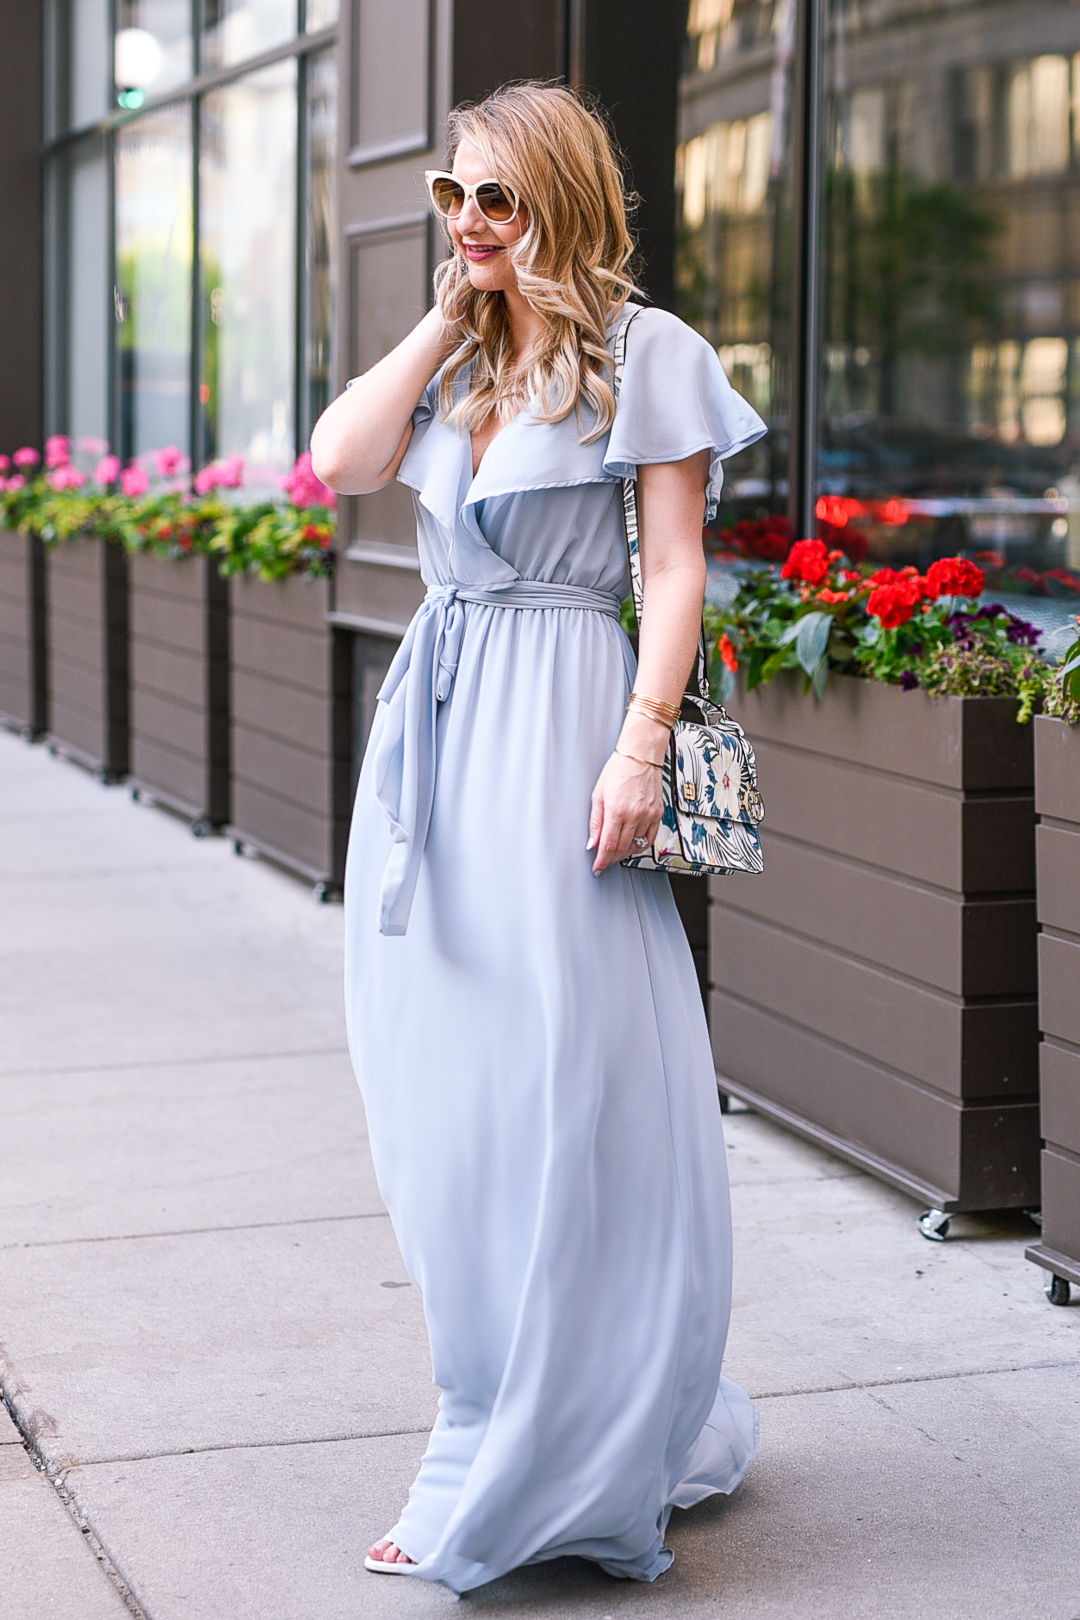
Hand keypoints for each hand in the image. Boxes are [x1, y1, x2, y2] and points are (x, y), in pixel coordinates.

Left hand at [587, 750, 663, 874]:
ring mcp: (648, 815)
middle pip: (622, 848)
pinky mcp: (658, 813)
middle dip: (611, 858)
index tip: (597, 868)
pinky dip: (640, 845)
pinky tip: (632, 844)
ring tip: (616, 851)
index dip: (601, 861)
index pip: (608, 845)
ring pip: (636, 845)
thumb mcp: (598, 794)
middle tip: (604, 861)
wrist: (641, 755)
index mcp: (617, 810)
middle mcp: (635, 815)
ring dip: (624, 852)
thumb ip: (595, 822)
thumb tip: (592, 842)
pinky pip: (650, 838)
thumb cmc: (619, 769)